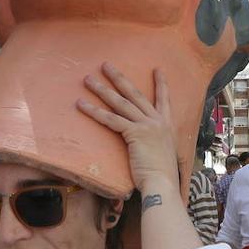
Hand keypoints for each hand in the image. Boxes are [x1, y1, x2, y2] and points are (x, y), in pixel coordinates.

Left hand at [78, 64, 178, 192]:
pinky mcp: (135, 133)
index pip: (164, 100)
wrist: (162, 184)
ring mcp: (147, 125)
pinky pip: (111, 119)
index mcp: (167, 126)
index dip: (160, 84)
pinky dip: (94, 111)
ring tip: (87, 79)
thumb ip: (156, 145)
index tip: (157, 69)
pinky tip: (81, 104)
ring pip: (120, 103)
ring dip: (102, 89)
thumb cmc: (162, 175)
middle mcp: (157, 121)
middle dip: (119, 78)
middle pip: (135, 94)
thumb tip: (149, 146)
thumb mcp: (164, 154)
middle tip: (106, 65)